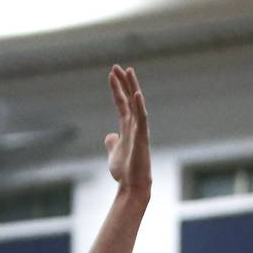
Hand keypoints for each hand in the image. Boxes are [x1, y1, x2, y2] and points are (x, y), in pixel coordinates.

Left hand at [104, 65, 150, 195]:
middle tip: (117, 66)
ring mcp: (139, 130)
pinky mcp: (142, 138)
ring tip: (128, 71)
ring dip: (132, 87)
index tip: (111, 74)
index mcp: (127, 127)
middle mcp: (135, 125)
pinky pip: (142, 118)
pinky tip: (137, 94)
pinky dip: (139, 106)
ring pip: (136, 104)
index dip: (116, 88)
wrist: (132, 185)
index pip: (121, 103)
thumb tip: (109, 135)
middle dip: (123, 82)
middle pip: (129, 98)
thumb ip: (112, 142)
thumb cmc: (125, 171)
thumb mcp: (114, 153)